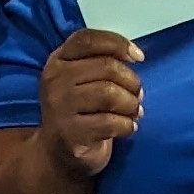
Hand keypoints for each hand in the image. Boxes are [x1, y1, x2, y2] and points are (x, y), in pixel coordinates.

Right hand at [35, 29, 143, 175]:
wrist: (58, 154)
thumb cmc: (80, 111)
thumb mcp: (81, 80)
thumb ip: (101, 62)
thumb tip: (135, 57)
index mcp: (58, 61)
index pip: (87, 39)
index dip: (117, 43)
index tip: (138, 57)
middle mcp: (54, 80)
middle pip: (106, 67)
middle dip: (132, 82)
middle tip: (137, 95)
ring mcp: (59, 107)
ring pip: (110, 94)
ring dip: (131, 104)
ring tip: (133, 112)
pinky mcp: (70, 133)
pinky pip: (111, 122)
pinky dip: (127, 125)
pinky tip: (126, 128)